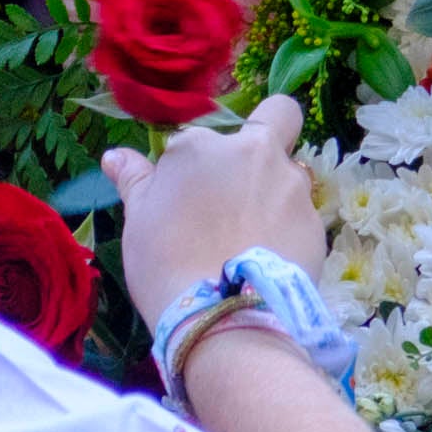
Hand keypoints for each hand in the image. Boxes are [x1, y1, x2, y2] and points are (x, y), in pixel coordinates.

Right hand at [100, 94, 324, 317]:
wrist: (221, 315)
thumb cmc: (166, 263)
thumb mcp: (138, 220)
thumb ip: (135, 180)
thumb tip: (115, 156)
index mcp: (202, 146)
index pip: (201, 139)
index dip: (196, 166)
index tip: (188, 197)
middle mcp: (254, 152)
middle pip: (279, 116)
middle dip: (272, 129)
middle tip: (247, 179)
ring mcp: (291, 185)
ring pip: (292, 171)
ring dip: (277, 190)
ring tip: (254, 234)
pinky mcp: (316, 221)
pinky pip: (303, 215)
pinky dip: (289, 229)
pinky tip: (270, 258)